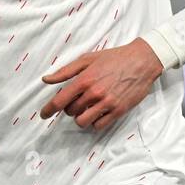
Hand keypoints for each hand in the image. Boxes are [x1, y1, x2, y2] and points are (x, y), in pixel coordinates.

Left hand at [39, 38, 164, 130]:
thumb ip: (65, 71)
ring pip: (82, 122)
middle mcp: (94, 93)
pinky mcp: (119, 111)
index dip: (48, 110)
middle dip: (70, 108)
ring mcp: (107, 103)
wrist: (141, 61)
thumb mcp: (87, 59)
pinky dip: (94, 122)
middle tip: (77, 100)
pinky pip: (99, 126)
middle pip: (70, 112)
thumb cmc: (114, 58)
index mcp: (84, 79)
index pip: (60, 100)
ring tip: (86, 109)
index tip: (43, 115)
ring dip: (81, 117)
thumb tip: (46, 80)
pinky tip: (97, 113)